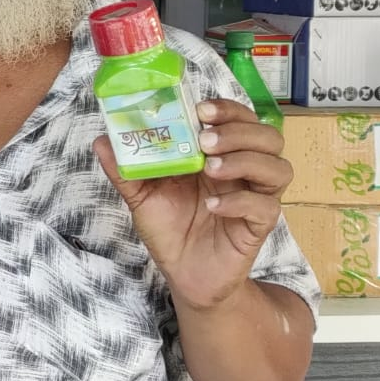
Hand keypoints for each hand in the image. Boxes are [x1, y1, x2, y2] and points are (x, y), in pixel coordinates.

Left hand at [95, 99, 291, 312]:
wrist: (183, 272)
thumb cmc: (169, 226)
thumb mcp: (141, 195)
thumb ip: (125, 168)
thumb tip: (101, 140)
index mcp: (220, 153)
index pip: (239, 118)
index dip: (227, 108)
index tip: (201, 109)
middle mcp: (243, 171)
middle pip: (267, 136)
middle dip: (238, 131)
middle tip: (204, 140)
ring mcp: (254, 196)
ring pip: (278, 167)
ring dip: (245, 160)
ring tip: (210, 168)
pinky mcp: (259, 225)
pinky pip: (265, 207)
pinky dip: (240, 201)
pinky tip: (212, 205)